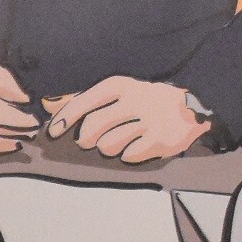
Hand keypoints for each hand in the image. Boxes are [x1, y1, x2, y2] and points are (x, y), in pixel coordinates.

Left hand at [44, 75, 210, 163]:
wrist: (193, 108)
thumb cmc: (146, 100)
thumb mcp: (119, 91)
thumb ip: (83, 97)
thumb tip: (48, 103)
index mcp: (122, 85)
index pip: (84, 101)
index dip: (65, 118)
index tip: (54, 132)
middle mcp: (135, 100)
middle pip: (91, 128)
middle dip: (86, 139)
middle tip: (91, 140)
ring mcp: (149, 120)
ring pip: (108, 145)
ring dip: (109, 147)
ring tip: (122, 140)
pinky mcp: (160, 140)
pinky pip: (128, 156)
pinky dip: (129, 154)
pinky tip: (138, 145)